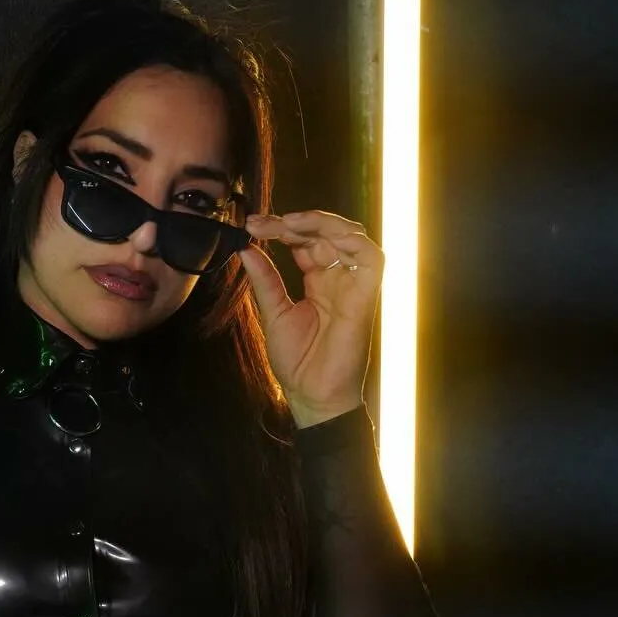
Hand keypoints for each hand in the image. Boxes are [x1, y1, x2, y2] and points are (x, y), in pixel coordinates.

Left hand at [239, 210, 385, 428]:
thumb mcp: (273, 313)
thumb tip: (245, 248)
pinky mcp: (366, 297)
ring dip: (322, 223)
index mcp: (319, 280)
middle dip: (294, 221)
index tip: (252, 225)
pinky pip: (372, 259)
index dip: (282, 228)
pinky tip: (321, 235)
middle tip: (261, 223)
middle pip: (326, 233)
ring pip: (351, 236)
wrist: (311, 395)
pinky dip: (353, 241)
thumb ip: (265, 280)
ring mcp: (354, 286)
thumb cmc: (298, 361)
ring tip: (287, 224)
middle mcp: (339, 278)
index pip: (306, 240)